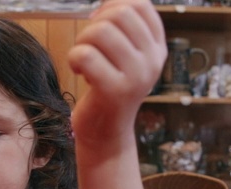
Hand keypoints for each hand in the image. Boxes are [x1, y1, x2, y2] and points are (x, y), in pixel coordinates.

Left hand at [68, 0, 166, 140]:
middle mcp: (152, 61)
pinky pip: (85, 55)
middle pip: (119, 14)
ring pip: (100, 31)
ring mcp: (136, 77)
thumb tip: (107, 1)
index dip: (113, 5)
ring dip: (82, 41)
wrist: (106, 133)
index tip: (100, 23)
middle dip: (95, 24)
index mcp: (157, 49)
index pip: (140, 5)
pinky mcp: (115, 91)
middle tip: (89, 46)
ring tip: (84, 59)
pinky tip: (79, 72)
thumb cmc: (109, 89)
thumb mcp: (125, 57)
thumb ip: (122, 28)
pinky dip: (74, 58)